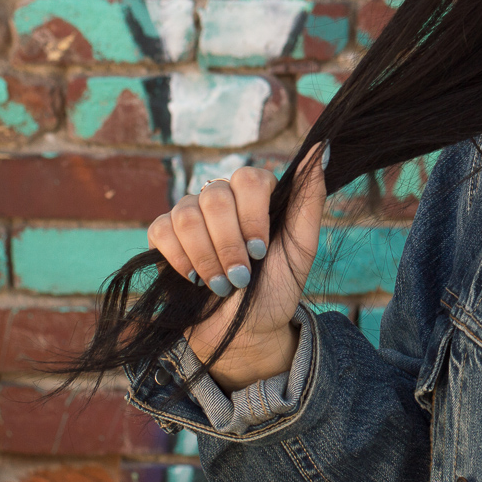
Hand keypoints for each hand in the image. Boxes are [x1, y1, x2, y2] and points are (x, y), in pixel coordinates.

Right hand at [146, 145, 326, 389]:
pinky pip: (160, 229)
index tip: (260, 251)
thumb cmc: (277, 288)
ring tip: (221, 285)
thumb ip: (310, 199)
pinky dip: (179, 259)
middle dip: (229, 244)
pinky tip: (194, 280)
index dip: (252, 215)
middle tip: (241, 277)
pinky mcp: (164, 234)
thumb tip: (321, 149)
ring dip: (206, 257)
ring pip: (186, 214)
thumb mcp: (302, 249)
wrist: (245, 333)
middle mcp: (222, 197)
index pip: (249, 178)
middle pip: (215, 196)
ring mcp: (191, 213)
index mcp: (257, 195)